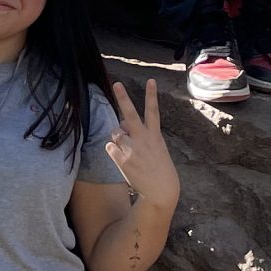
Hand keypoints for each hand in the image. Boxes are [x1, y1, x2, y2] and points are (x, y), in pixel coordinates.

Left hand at [105, 80, 179, 212]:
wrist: (160, 191)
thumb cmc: (159, 169)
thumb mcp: (156, 148)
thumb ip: (140, 134)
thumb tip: (122, 124)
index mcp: (155, 136)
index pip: (153, 111)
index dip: (152, 95)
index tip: (151, 80)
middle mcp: (143, 139)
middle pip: (131, 114)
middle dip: (123, 98)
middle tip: (116, 83)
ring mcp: (132, 149)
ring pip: (115, 132)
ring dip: (117, 136)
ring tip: (127, 149)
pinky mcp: (122, 159)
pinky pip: (109, 147)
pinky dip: (113, 150)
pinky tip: (121, 159)